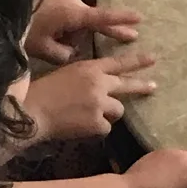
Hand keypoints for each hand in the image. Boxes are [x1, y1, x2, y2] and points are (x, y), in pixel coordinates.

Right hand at [25, 49, 158, 141]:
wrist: (33, 112)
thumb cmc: (43, 92)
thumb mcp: (66, 74)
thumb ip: (88, 77)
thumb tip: (102, 86)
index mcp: (89, 68)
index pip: (118, 63)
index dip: (136, 61)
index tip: (152, 59)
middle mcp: (99, 83)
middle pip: (127, 84)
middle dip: (141, 86)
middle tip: (153, 86)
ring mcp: (100, 103)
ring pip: (118, 110)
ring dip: (108, 114)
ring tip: (88, 116)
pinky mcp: (98, 122)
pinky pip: (106, 127)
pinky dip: (96, 129)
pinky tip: (80, 127)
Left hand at [26, 0, 141, 61]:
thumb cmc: (23, 30)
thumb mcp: (43, 50)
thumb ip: (65, 54)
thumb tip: (74, 53)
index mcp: (73, 14)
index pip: (103, 18)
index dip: (122, 20)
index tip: (139, 19)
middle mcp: (72, 1)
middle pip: (92, 20)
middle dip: (105, 31)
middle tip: (133, 36)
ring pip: (77, 18)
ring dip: (71, 32)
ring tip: (49, 41)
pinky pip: (67, 12)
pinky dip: (64, 24)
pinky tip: (48, 32)